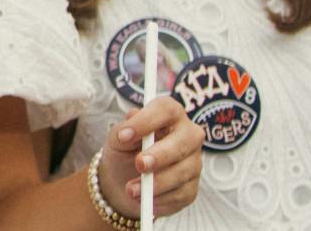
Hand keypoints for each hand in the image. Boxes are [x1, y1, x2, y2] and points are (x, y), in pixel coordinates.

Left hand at [96, 97, 201, 219]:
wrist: (122, 178)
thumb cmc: (124, 150)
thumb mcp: (117, 138)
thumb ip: (123, 129)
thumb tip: (130, 123)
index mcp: (169, 115)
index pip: (166, 109)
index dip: (147, 121)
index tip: (125, 135)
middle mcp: (187, 135)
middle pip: (184, 140)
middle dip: (161, 154)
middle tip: (139, 164)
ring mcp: (193, 162)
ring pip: (183, 171)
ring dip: (157, 182)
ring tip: (131, 190)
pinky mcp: (192, 187)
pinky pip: (182, 193)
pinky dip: (161, 198)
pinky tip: (146, 200)